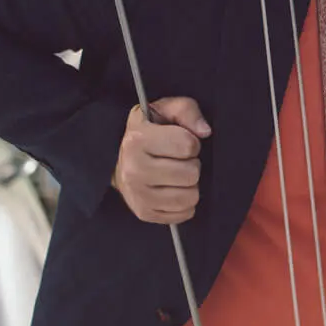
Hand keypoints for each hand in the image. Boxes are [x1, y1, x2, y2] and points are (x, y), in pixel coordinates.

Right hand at [112, 97, 209, 223]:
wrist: (121, 160)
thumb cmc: (150, 134)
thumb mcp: (164, 112)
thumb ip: (187, 111)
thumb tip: (204, 131)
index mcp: (138, 140)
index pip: (188, 145)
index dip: (192, 142)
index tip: (180, 142)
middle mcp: (134, 169)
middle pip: (191, 173)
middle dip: (191, 165)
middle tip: (178, 161)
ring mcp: (137, 194)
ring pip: (190, 196)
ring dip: (190, 186)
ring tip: (177, 175)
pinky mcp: (144, 212)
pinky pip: (184, 213)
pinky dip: (185, 203)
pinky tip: (173, 190)